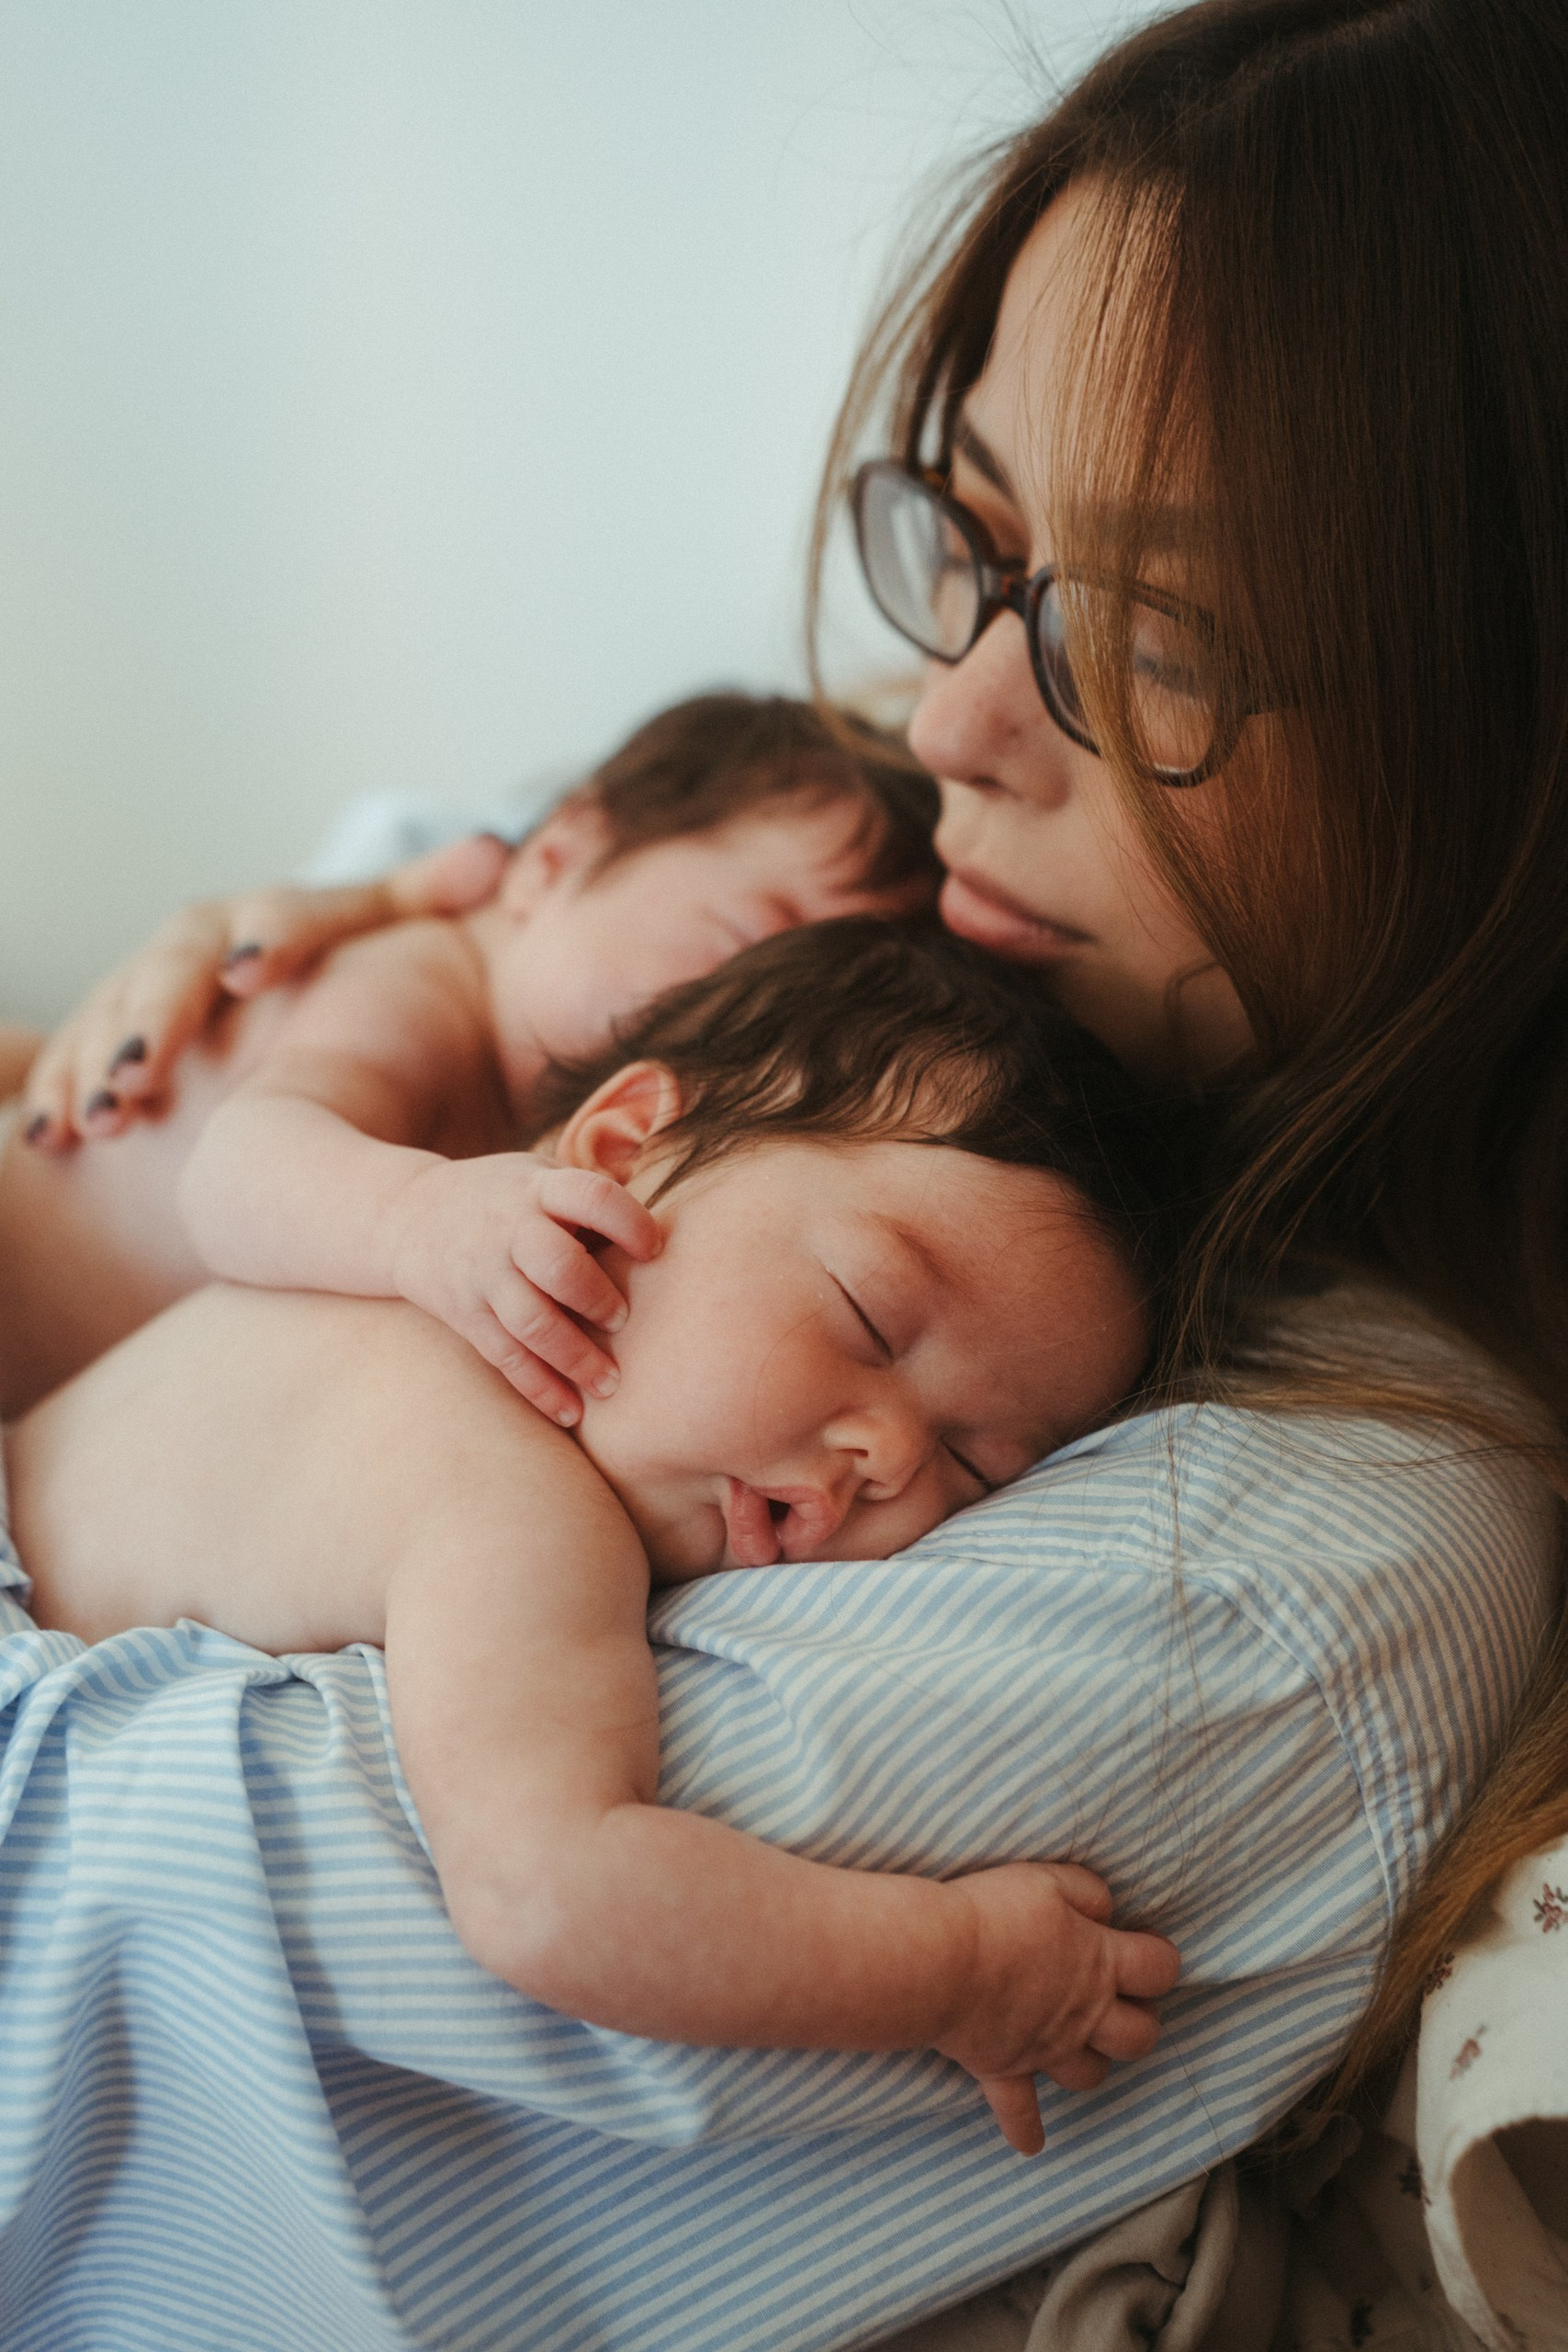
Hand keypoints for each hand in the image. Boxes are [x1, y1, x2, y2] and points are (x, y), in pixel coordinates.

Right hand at [21, 833, 509, 1149]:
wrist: (242, 999)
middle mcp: (205, 944)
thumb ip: (423, 901)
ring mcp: (146, 989)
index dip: (266, 939)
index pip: (273, 916)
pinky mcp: (104, 1036)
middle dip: (155, 1019)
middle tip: (146, 1074)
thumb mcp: (373, 934)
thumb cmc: (330, 978)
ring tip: (99, 1120)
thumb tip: (493, 853)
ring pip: (114, 1017)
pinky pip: (72, 1059)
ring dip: (101, 1065)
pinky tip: (51, 1137)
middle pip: (175, 968)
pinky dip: (59, 1096)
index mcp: (275, 918)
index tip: (252, 971)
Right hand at [389, 1154, 660, 1423]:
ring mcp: (482, 1275)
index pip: (588, 1196)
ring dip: (574, 1357)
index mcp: (537, 1188)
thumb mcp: (541, 1178)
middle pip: (555, 1264)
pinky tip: (572, 1412)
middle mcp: (507, 1230)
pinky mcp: (466, 1315)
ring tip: (611, 1385)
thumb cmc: (505, 1198)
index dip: (627, 1222)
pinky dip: (539, 1389)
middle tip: (624, 1319)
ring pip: (530, 1322)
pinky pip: (505, 1358)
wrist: (407, 1215)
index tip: (656, 1249)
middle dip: (595, 1297)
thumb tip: (680, 1225)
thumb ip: (592, 1200)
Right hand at [936, 1861, 1180, 2156]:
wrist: (941, 1961)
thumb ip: (1088, 1892)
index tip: (1145, 1944)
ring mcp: (1044, 2049)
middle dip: (1141, 2021)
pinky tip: (1030, 2143)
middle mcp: (1082, 2014)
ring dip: (1093, 2064)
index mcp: (1099, 1963)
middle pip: (1138, 2036)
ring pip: (1091, 2076)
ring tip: (1083, 2046)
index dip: (1161, 1957)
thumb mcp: (1050, 1879)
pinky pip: (1019, 2113)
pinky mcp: (1003, 2069)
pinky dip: (1025, 2129)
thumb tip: (1107, 1911)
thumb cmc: (995, 1913)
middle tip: (1122, 2000)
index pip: (1159, 1969)